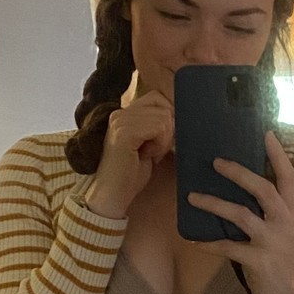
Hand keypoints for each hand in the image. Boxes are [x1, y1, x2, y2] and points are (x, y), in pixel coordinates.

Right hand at [87, 92, 174, 215]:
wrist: (113, 196)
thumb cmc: (131, 174)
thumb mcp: (149, 143)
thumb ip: (159, 125)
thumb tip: (181, 114)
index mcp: (125, 113)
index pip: (158, 98)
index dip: (168, 118)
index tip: (158, 142)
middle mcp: (120, 113)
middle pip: (164, 106)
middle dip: (167, 131)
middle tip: (153, 151)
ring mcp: (120, 121)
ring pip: (164, 117)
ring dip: (164, 141)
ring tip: (148, 154)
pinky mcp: (124, 132)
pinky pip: (159, 127)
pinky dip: (159, 144)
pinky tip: (146, 156)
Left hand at [185, 131, 293, 293]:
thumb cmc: (282, 256)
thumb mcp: (284, 228)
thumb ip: (270, 208)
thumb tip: (243, 181)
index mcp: (292, 210)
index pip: (288, 176)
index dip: (278, 154)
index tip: (266, 132)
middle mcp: (285, 222)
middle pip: (263, 189)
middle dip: (239, 173)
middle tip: (216, 161)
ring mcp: (272, 242)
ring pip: (242, 215)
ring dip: (214, 204)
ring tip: (192, 197)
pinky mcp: (258, 261)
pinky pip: (228, 248)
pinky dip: (208, 243)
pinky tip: (192, 239)